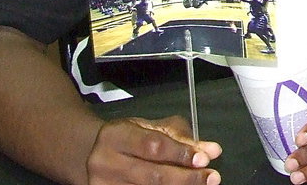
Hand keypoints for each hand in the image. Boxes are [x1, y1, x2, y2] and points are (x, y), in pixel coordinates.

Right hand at [87, 116, 222, 184]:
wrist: (96, 154)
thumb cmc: (129, 139)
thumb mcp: (152, 128)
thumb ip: (182, 138)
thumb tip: (211, 150)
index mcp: (115, 135)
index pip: (153, 146)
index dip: (180, 153)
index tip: (204, 159)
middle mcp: (104, 161)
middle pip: (152, 175)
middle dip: (186, 178)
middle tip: (211, 177)